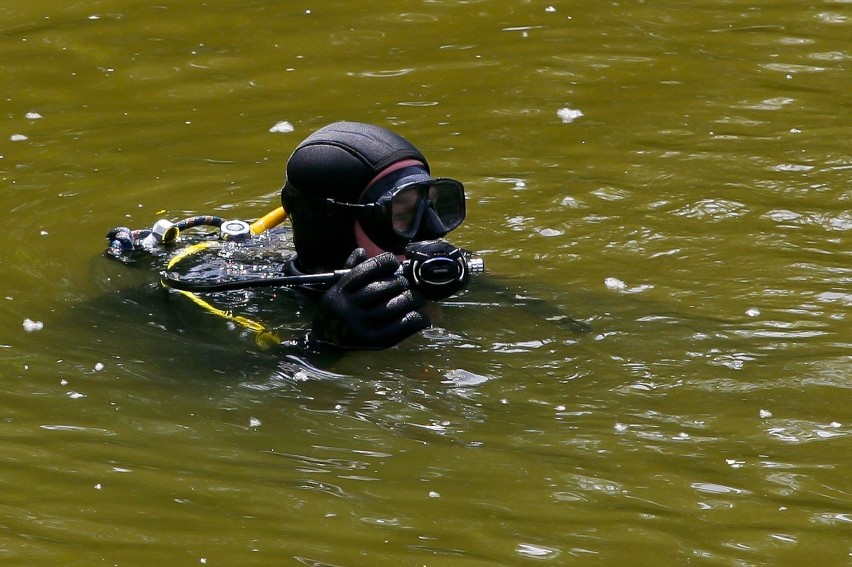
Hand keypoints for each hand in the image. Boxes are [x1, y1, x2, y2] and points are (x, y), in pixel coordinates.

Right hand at [310, 250, 428, 348]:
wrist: (326, 341)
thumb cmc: (338, 308)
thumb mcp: (338, 287)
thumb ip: (351, 269)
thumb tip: (363, 252)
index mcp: (341, 290)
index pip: (369, 268)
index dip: (388, 262)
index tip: (395, 264)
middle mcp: (349, 307)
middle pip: (385, 287)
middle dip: (403, 283)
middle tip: (408, 285)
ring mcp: (361, 325)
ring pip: (396, 305)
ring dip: (414, 299)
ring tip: (418, 298)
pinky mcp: (373, 341)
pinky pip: (402, 326)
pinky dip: (417, 319)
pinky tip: (422, 317)